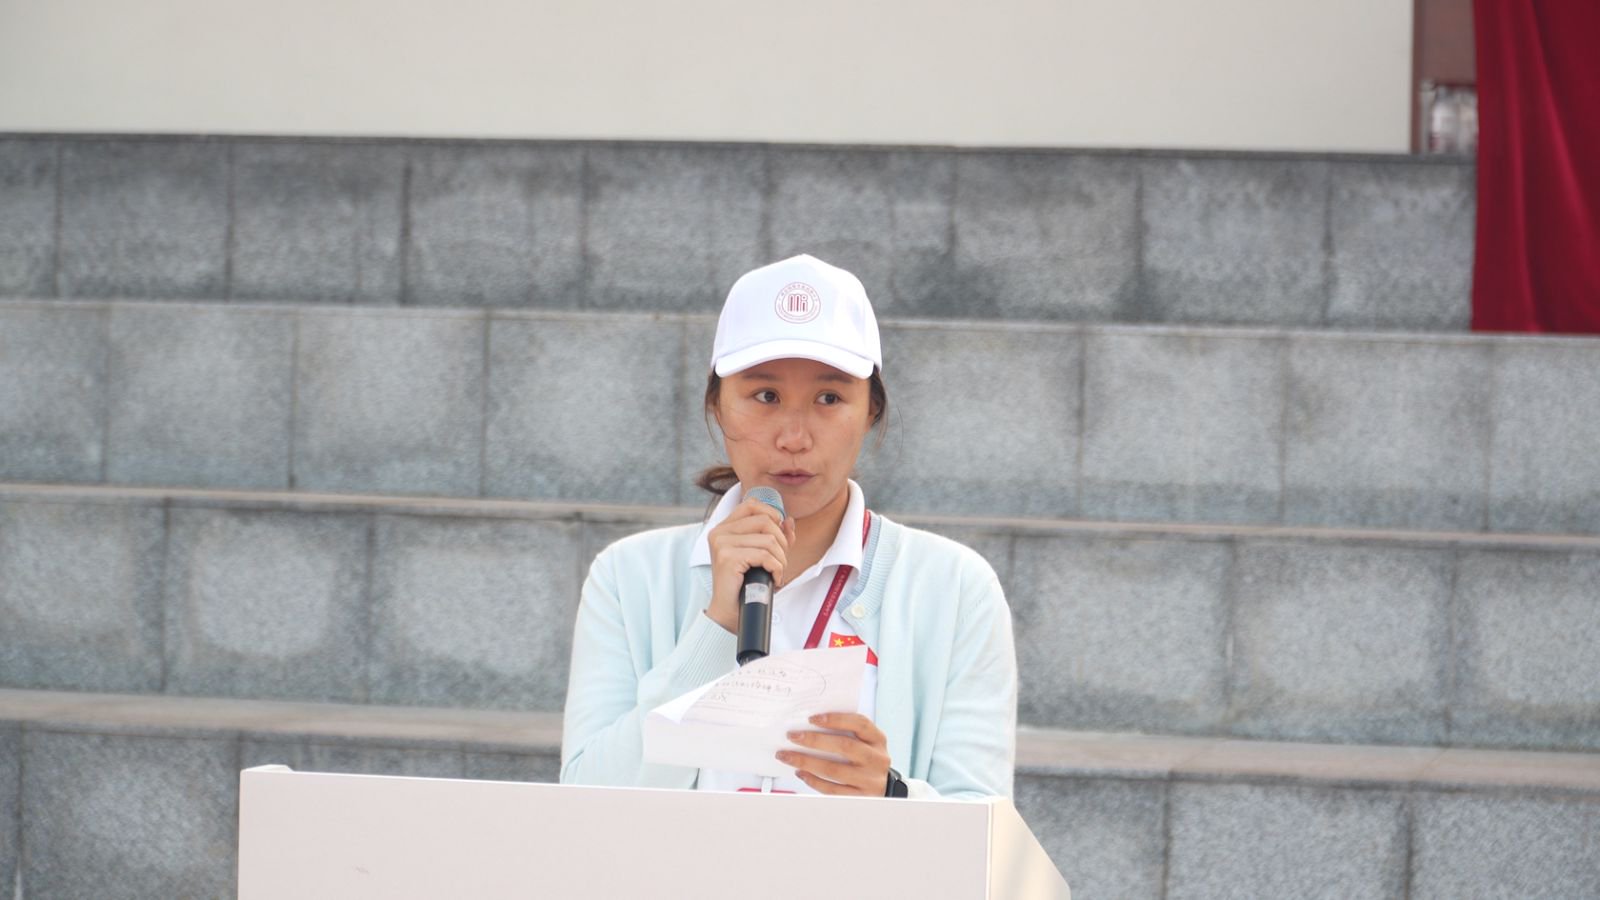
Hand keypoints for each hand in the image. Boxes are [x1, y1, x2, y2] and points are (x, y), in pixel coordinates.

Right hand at [704, 494, 796, 632]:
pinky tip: (774, 578)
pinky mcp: (727, 558)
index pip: (751, 505)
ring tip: (777, 572)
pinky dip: (777, 568)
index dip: (772, 514)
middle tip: (780, 561)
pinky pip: (765, 556)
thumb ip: (776, 536)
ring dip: (781, 559)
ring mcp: (721, 544)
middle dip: (781, 542)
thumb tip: (789, 520)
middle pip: (765, 521)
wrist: (729, 612)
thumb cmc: (745, 584)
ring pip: (768, 540)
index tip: (779, 534)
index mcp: (724, 528)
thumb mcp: (763, 556)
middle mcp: (719, 532)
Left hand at [776, 713, 891, 796]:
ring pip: (834, 769)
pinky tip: (801, 773)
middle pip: (844, 746)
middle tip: (792, 736)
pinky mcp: (860, 797)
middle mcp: (876, 759)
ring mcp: (870, 780)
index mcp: (877, 740)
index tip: (812, 718)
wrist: (882, 788)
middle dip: (814, 740)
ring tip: (788, 756)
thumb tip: (808, 726)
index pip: (859, 724)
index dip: (836, 719)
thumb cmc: (866, 760)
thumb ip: (845, 733)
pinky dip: (814, 781)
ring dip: (807, 762)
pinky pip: (833, 789)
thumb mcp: (864, 743)